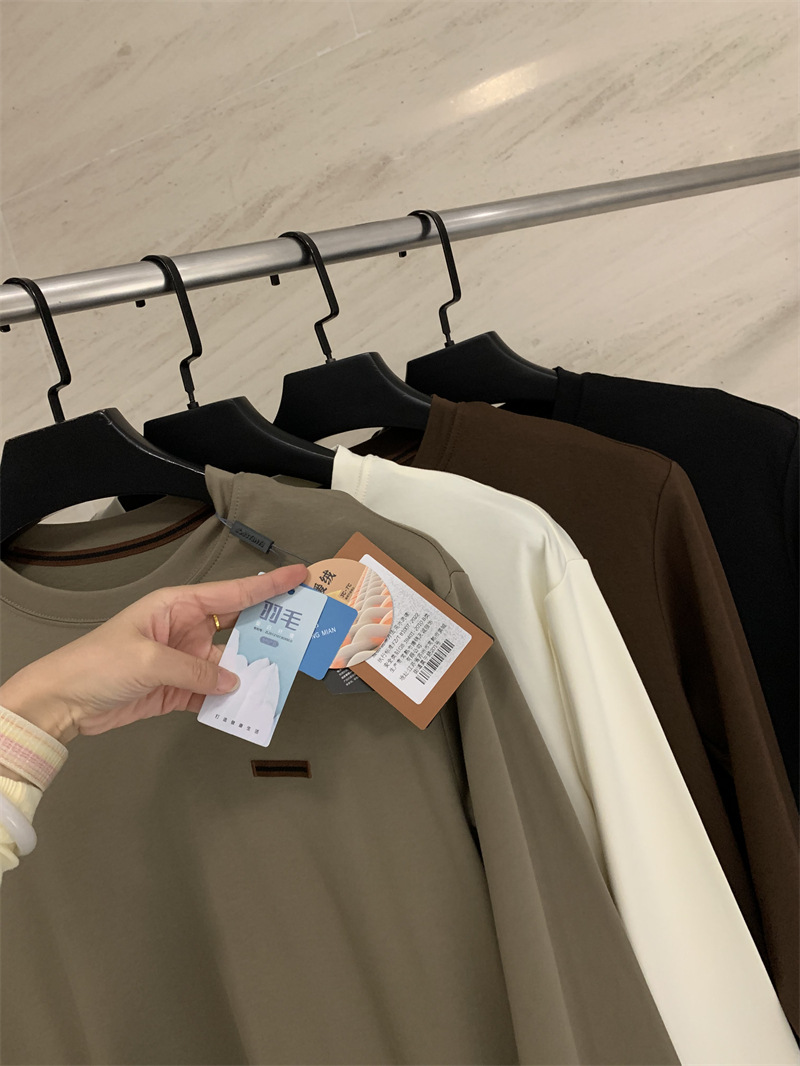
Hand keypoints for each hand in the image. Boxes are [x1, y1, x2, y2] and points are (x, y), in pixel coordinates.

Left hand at [0, 565, 307, 743]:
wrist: (63, 702)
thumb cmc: (96, 663)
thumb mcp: (149, 661)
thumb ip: (195, 670)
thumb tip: (233, 680)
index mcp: (178, 605)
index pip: (233, 592)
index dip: (268, 585)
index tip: (300, 576)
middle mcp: (187, 628)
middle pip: (239, 626)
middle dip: (271, 628)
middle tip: (306, 630)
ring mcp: (185, 660)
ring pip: (231, 663)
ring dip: (252, 672)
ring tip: (281, 678)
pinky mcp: (179, 689)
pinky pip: (214, 691)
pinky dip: (231, 699)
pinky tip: (247, 705)